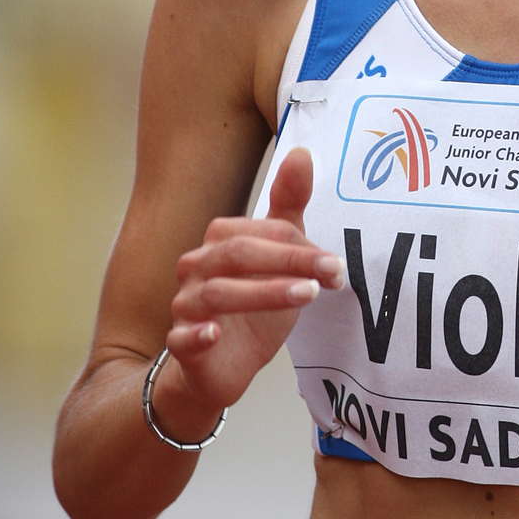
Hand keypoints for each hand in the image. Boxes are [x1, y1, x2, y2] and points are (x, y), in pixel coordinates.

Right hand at [163, 147, 341, 417]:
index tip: (336, 265)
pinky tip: (214, 333)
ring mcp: (185, 305)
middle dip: (289, 261)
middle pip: (238, 254)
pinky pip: (181, 337)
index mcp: (220, 241)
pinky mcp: (182, 345)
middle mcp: (196, 266)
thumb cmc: (253, 305)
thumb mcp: (278, 259)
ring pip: (216, 293)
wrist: (222, 366)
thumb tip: (303, 152)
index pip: (260, 231)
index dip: (300, 246)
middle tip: (332, 273)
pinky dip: (196, 334)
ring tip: (307, 296)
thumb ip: (288, 207)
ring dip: (264, 293)